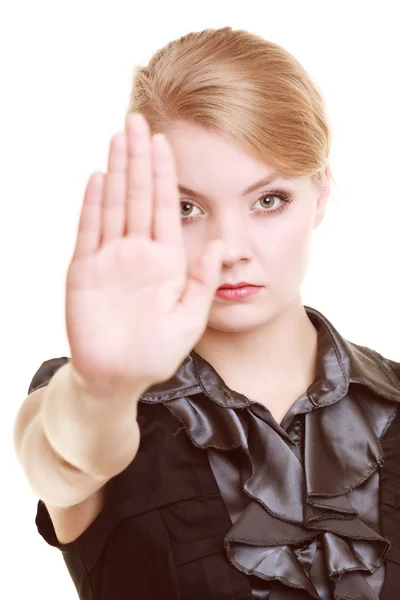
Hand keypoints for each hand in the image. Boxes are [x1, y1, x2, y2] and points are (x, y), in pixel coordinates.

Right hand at [65, 113, 222, 395]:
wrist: (118, 378)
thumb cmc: (156, 352)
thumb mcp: (190, 317)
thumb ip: (202, 280)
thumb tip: (221, 243)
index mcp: (166, 259)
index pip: (166, 206)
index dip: (165, 173)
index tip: (165, 140)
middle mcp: (138, 252)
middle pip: (138, 195)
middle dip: (138, 158)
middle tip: (136, 119)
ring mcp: (109, 258)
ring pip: (113, 205)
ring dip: (116, 171)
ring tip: (118, 136)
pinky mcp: (84, 271)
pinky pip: (89, 231)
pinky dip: (92, 205)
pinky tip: (97, 177)